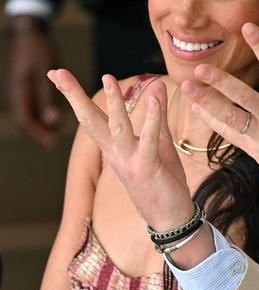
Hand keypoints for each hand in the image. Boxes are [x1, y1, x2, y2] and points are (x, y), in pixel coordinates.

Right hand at [9, 24, 61, 146]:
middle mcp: (20, 91)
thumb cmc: (39, 50)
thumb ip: (49, 94)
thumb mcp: (44, 71)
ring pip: (31, 109)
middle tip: (50, 142)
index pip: (26, 119)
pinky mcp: (29, 82)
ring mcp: (23, 87)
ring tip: (53, 129)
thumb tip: (54, 120)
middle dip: (38, 130)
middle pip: (27, 117)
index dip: (37, 132)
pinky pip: (34, 100)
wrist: (30, 31)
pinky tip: (55, 110)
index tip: (49, 143)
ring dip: (41, 120)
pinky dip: (43, 108)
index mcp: (22, 91)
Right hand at [47, 70, 194, 229]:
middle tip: (56, 72)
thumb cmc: (163, 180)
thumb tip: (156, 84)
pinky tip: (154, 100)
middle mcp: (115, 153)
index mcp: (115, 147)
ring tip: (108, 77)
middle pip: (90, 120)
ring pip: (117, 128)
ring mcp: (129, 162)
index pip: (91, 117)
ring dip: (114, 103)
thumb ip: (157, 114)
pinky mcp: (147, 168)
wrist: (171, 217)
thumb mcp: (159, 142)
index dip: (74, 95)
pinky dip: (151, 120)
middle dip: (73, 96)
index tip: (57, 73)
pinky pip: (148, 141)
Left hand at [183, 23, 258, 214]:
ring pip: (231, 117)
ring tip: (188, 88)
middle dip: (220, 82)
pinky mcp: (256, 151)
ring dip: (208, 102)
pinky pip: (230, 135)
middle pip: (244, 95)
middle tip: (200, 68)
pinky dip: (212, 122)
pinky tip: (198, 109)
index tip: (247, 26)